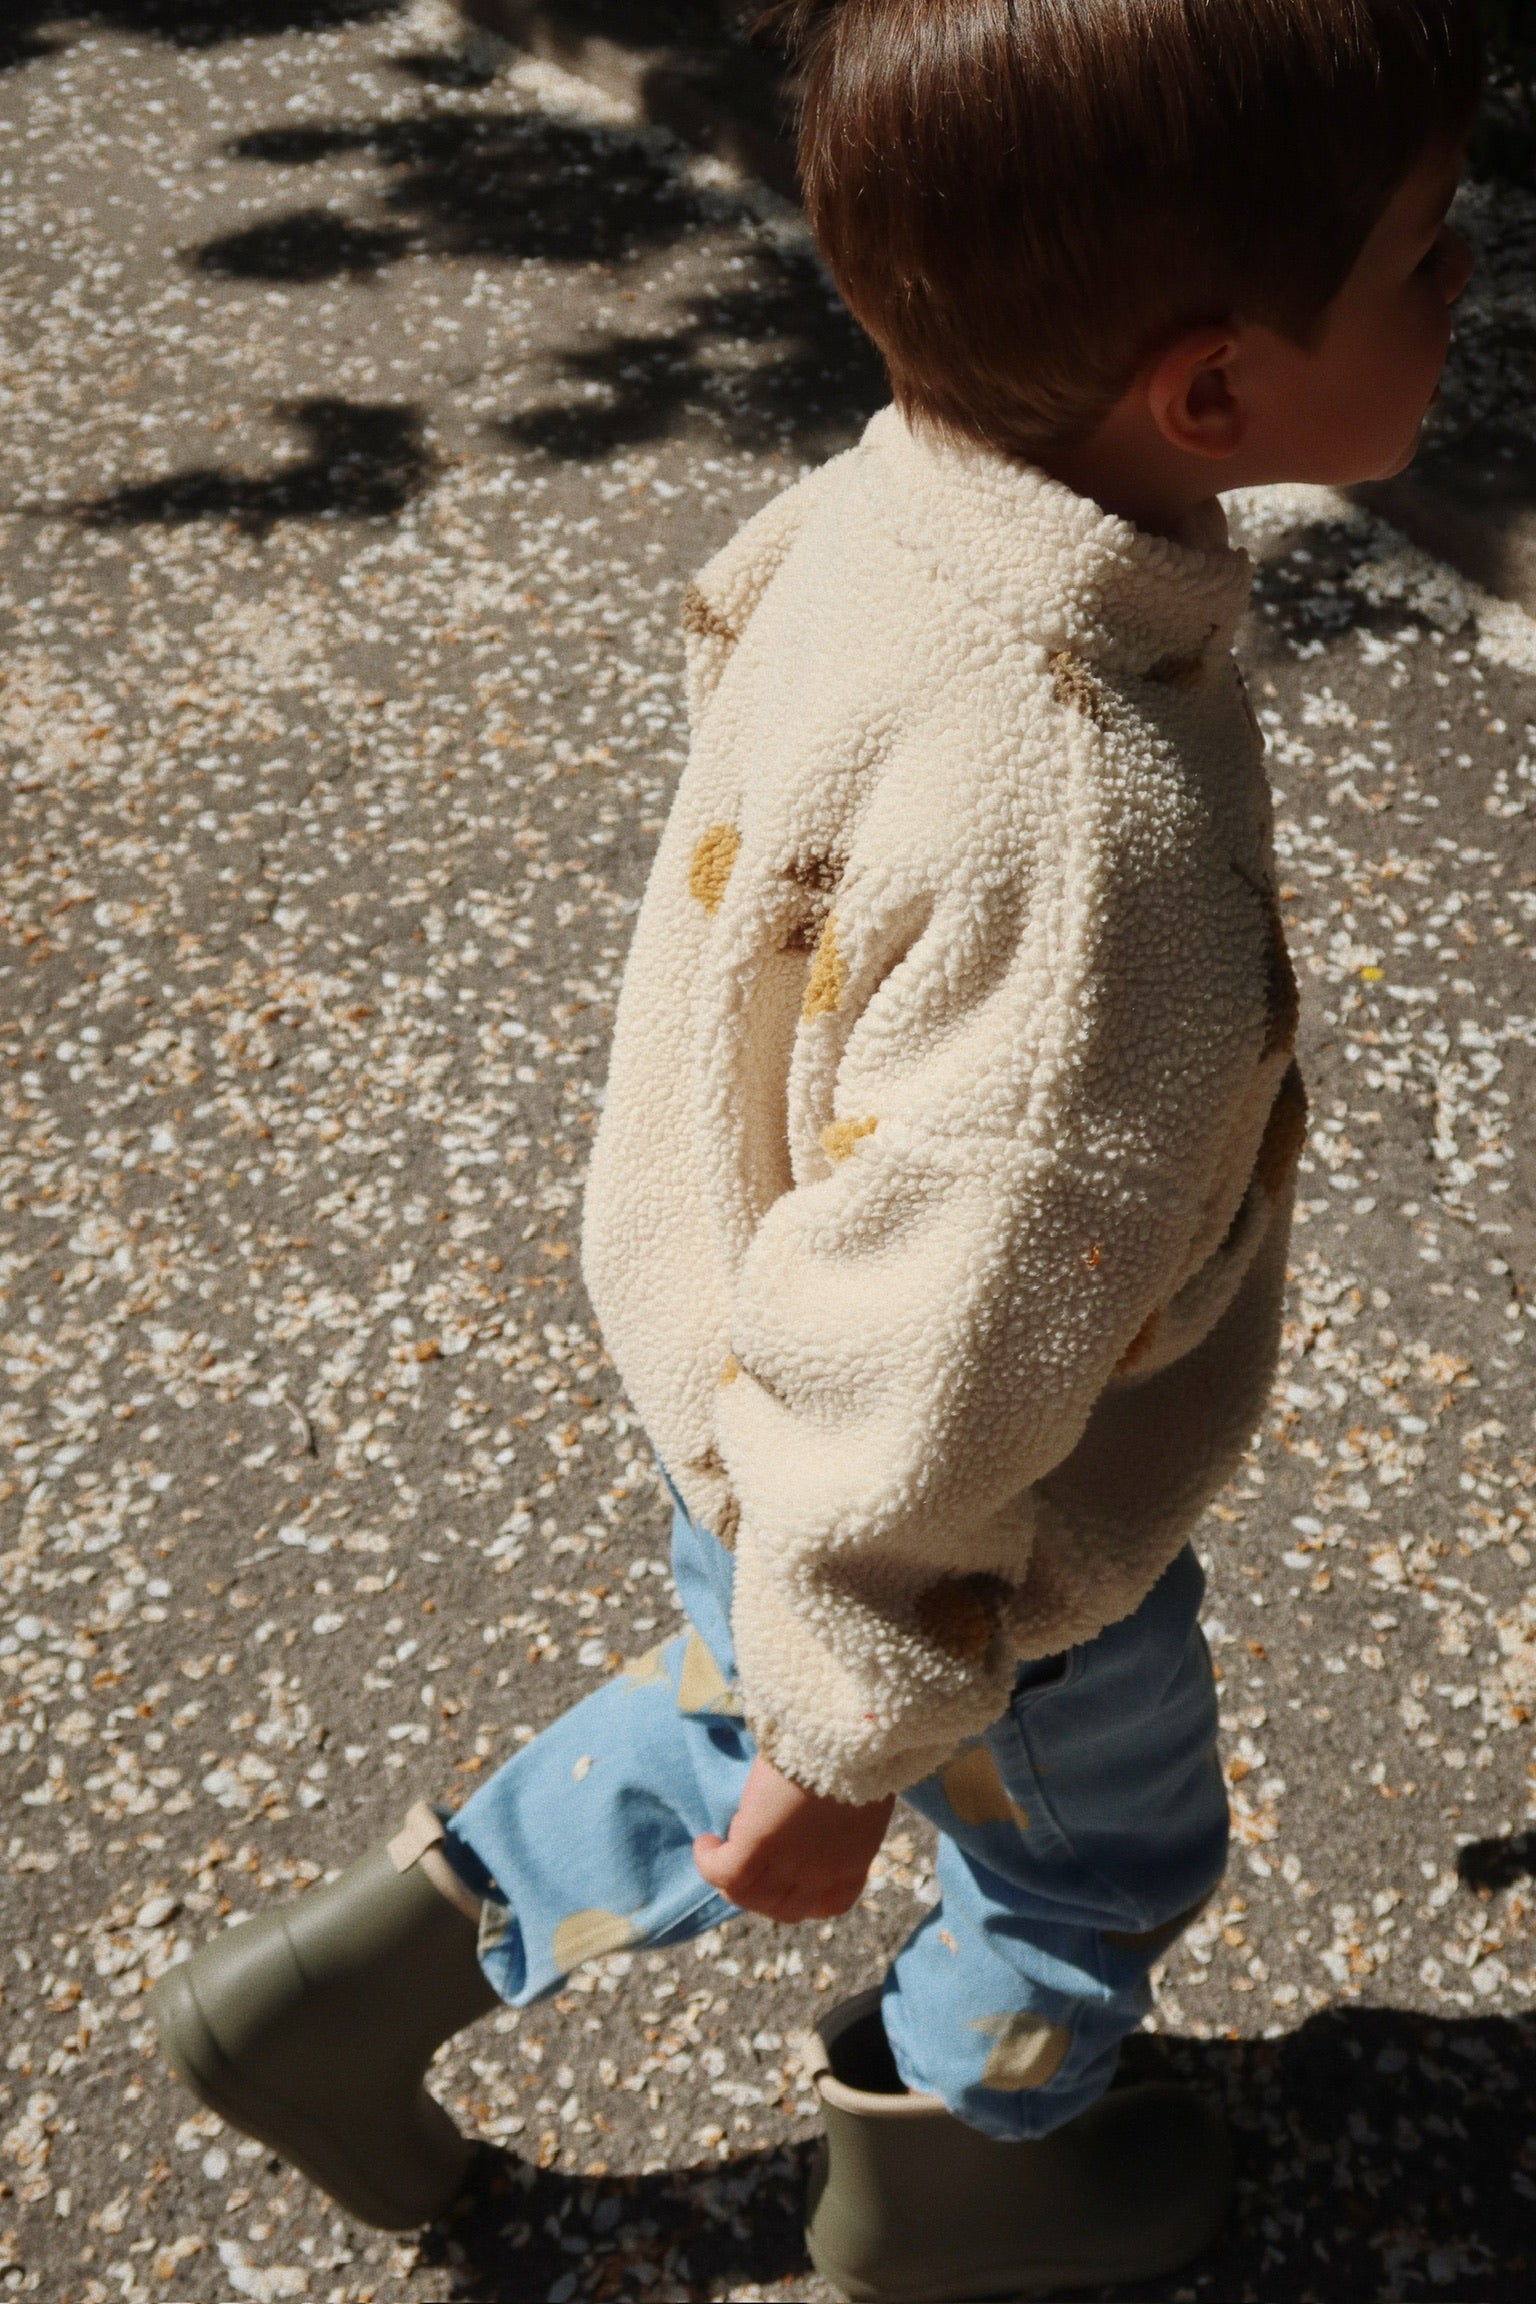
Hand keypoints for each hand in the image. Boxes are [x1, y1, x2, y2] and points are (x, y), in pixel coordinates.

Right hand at [693, 1754, 894, 1921]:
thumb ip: (842, 1812)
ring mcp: (791, 1864)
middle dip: (763, 1893)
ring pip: (749, 1896)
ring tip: (719, 1850)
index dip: (808, 1897)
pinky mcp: (759, 1844)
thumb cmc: (861, 1750)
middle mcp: (823, 1873)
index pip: (832, 1903)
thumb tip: (822, 1802)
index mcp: (854, 1860)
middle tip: (748, 1863)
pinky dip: (709, 1862)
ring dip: (731, 1880)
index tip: (792, 1874)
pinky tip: (706, 1843)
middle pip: (786, 1909)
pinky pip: (724, 1872)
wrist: (851, 1735)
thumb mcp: (860, 1793)